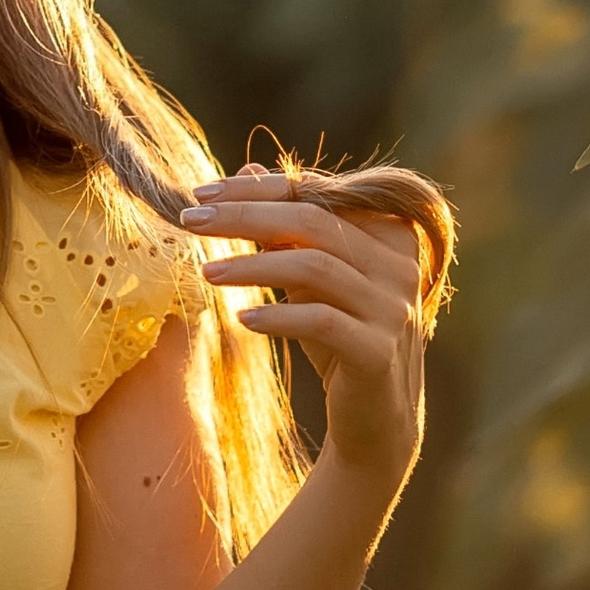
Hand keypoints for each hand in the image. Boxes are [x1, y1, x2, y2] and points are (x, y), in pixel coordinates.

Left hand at [181, 173, 428, 506]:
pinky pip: (322, 321)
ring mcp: (394, 307)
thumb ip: (287, 224)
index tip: (201, 193)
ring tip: (207, 272)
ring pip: (316, 266)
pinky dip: (278, 316)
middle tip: (190, 220)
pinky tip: (242, 319)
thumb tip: (247, 169)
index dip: (256, 190)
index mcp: (390, 230)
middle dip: (244, 216)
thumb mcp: (311, 276)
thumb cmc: (338, 336)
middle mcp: (399, 263)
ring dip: (253, 265)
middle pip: (313, 221)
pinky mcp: (379, 351)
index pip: (315, 192)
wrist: (375, 420)